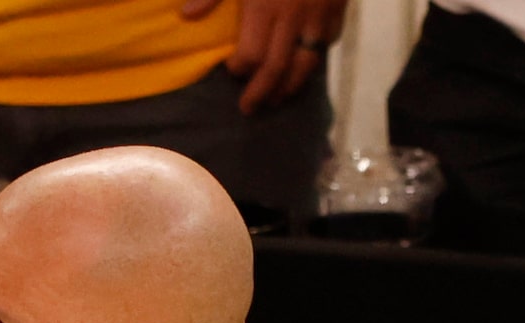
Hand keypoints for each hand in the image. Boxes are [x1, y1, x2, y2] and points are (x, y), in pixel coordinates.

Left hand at [194, 0, 342, 110]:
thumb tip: (187, 15)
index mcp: (264, 7)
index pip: (251, 56)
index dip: (240, 69)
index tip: (232, 70)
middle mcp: (293, 18)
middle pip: (275, 69)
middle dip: (260, 93)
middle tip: (248, 109)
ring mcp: (318, 18)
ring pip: (304, 66)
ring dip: (288, 87)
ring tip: (276, 100)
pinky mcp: (337, 12)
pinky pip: (326, 46)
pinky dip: (313, 62)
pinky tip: (302, 70)